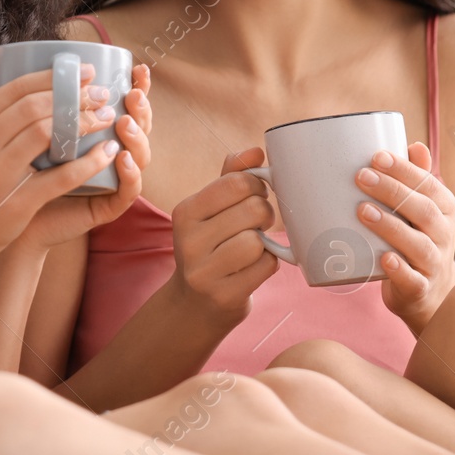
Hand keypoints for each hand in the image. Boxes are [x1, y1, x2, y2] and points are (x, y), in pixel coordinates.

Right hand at [0, 40, 122, 256]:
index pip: (17, 88)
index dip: (57, 77)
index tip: (88, 72)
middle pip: (35, 107)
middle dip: (75, 97)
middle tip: (103, 94)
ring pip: (47, 135)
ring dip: (84, 123)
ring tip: (108, 118)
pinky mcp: (17, 202)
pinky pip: (60, 176)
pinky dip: (88, 163)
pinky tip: (108, 153)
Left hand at [18, 63, 153, 250]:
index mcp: (88, 128)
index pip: (121, 101)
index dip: (135, 84)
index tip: (134, 66)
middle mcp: (102, 151)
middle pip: (137, 123)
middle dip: (141, 105)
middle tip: (132, 91)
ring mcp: (105, 178)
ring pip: (138, 154)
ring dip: (137, 135)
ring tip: (122, 120)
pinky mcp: (102, 206)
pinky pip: (125, 191)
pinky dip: (129, 174)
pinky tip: (119, 157)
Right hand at [166, 147, 279, 324]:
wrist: (193, 304)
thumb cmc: (209, 248)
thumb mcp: (210, 212)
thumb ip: (230, 178)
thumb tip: (255, 150)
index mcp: (185, 212)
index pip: (236, 182)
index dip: (257, 186)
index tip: (255, 195)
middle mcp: (189, 239)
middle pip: (252, 209)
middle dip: (264, 214)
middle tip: (259, 223)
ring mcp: (204, 270)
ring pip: (258, 240)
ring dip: (266, 243)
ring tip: (255, 246)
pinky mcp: (224, 294)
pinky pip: (265, 266)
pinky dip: (268, 264)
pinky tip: (254, 267)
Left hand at [355, 141, 454, 334]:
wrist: (430, 295)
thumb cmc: (417, 240)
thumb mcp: (421, 210)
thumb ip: (417, 179)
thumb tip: (414, 145)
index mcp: (443, 211)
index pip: (428, 186)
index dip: (404, 170)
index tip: (376, 156)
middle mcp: (443, 235)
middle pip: (422, 210)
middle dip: (392, 191)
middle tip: (361, 176)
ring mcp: (433, 263)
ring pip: (417, 244)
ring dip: (390, 226)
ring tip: (362, 210)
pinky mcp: (419, 289)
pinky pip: (412, 279)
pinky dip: (399, 270)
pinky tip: (383, 258)